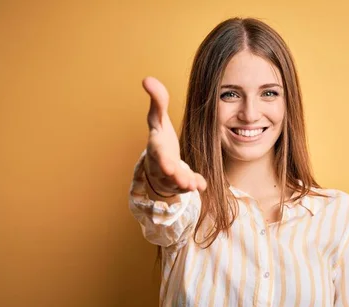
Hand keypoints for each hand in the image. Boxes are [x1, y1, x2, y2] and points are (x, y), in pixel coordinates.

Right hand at [142, 77, 206, 193]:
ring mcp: (171, 176)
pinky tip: (202, 184)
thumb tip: (147, 78)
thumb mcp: (158, 119)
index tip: (168, 165)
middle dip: (174, 176)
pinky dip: (195, 184)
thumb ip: (157, 101)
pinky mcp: (181, 183)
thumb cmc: (160, 138)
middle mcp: (161, 163)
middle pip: (166, 171)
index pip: (157, 152)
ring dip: (185, 182)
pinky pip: (188, 185)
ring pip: (177, 181)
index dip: (161, 159)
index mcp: (156, 147)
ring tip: (193, 184)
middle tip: (184, 181)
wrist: (159, 164)